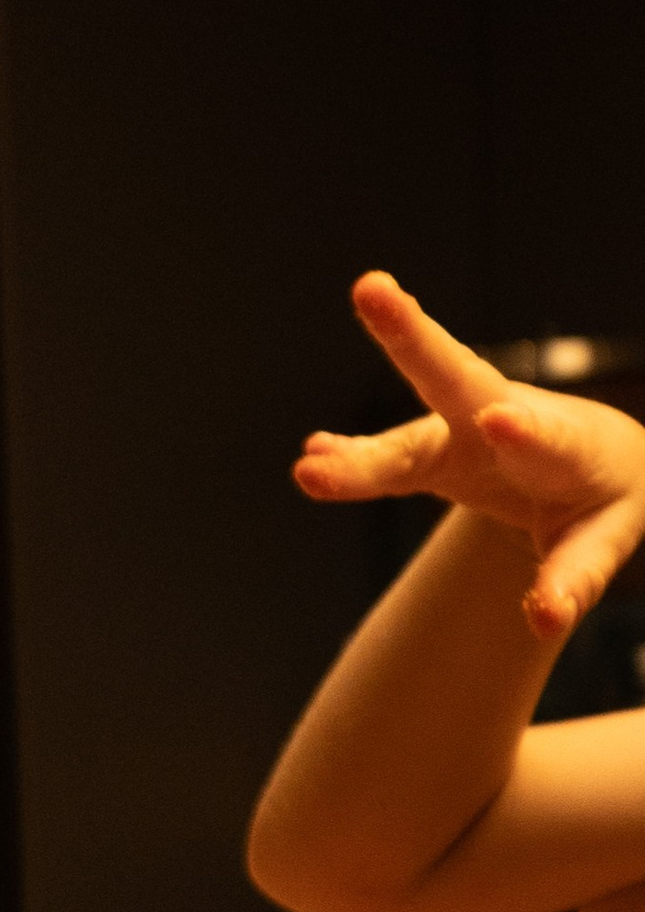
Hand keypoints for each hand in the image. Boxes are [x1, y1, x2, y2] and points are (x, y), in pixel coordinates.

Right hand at [296, 272, 644, 631]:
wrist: (590, 463)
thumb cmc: (601, 497)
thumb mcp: (602, 538)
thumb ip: (573, 578)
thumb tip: (540, 620)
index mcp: (566, 444)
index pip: (547, 435)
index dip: (526, 432)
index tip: (499, 421)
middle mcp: (505, 418)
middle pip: (457, 378)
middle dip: (413, 336)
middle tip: (371, 291)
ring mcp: (458, 432)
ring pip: (408, 435)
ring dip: (360, 450)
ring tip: (310, 463)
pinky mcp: (426, 454)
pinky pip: (388, 462)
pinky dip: (352, 464)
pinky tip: (314, 460)